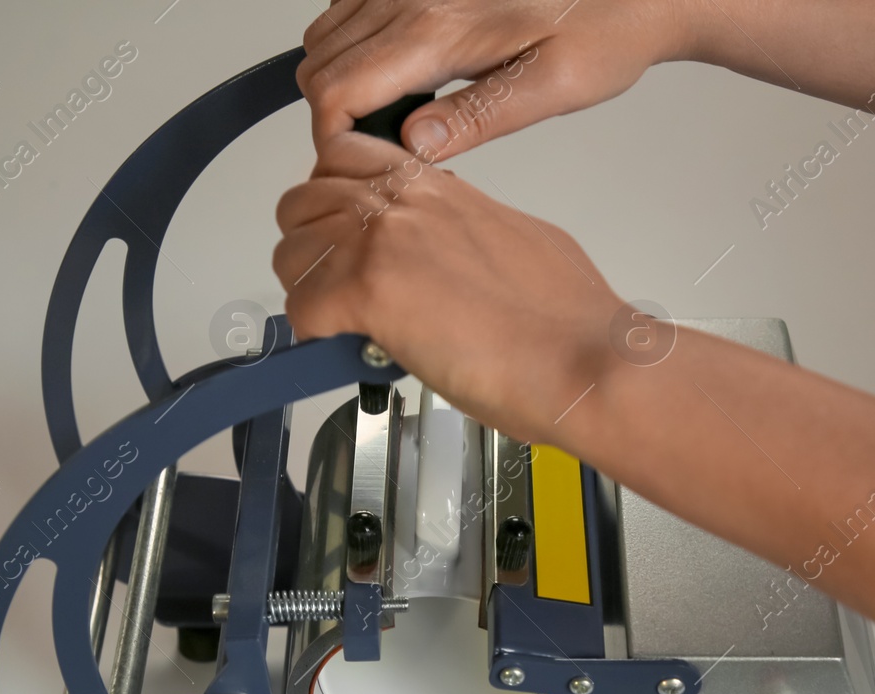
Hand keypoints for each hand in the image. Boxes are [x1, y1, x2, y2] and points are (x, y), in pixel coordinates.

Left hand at [272, 131, 624, 444]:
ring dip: (307, 289)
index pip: (347, 156)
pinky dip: (316, 336)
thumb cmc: (566, 318)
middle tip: (335, 286)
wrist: (582, 357)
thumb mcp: (514, 239)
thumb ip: (462, 230)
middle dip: (310, 245)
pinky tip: (350, 348)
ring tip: (341, 322)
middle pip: (305, 197)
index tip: (345, 234)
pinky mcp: (368, 292)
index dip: (334, 199)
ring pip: (291, 248)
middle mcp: (404, 204)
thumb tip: (444, 252)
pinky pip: (301, 307)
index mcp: (439, 188)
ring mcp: (382, 243)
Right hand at [298, 0, 692, 160]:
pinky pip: (349, 8)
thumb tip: (414, 146)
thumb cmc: (602, 33)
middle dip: (333, 115)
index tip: (362, 168)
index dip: (333, 140)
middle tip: (377, 152)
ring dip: (341, 80)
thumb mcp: (552, 88)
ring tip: (390, 117)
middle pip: (322, 62)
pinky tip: (398, 74)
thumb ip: (478, 117)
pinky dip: (352, 46)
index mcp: (440, 29)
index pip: (339, 90)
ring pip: (327, 34)